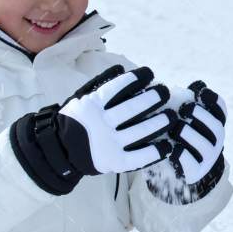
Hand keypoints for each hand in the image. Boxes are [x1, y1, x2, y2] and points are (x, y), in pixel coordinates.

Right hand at [57, 66, 175, 173]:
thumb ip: (100, 83)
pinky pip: (139, 157)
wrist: (61, 151)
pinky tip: (168, 145)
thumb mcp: (81, 98)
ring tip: (172, 116)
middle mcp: (101, 124)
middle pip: (132, 109)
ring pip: (139, 132)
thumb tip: (121, 68)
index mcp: (92, 106)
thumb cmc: (76, 121)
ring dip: (159, 123)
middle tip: (164, 91)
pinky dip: (155, 151)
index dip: (135, 79)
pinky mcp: (116, 162)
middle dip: (152, 98)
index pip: (116, 88)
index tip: (149, 73)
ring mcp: (109, 144)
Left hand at [167, 80, 225, 182]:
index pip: (221, 110)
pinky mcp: (195, 172)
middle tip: (185, 108)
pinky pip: (190, 163)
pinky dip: (181, 154)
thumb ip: (182, 102)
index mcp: (213, 123)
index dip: (213, 100)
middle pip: (216, 126)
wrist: (179, 166)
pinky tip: (170, 147)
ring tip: (176, 128)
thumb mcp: (182, 117)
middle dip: (201, 115)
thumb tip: (182, 86)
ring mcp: (207, 157)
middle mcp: (215, 140)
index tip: (200, 92)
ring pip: (204, 145)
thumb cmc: (178, 134)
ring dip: (190, 134)